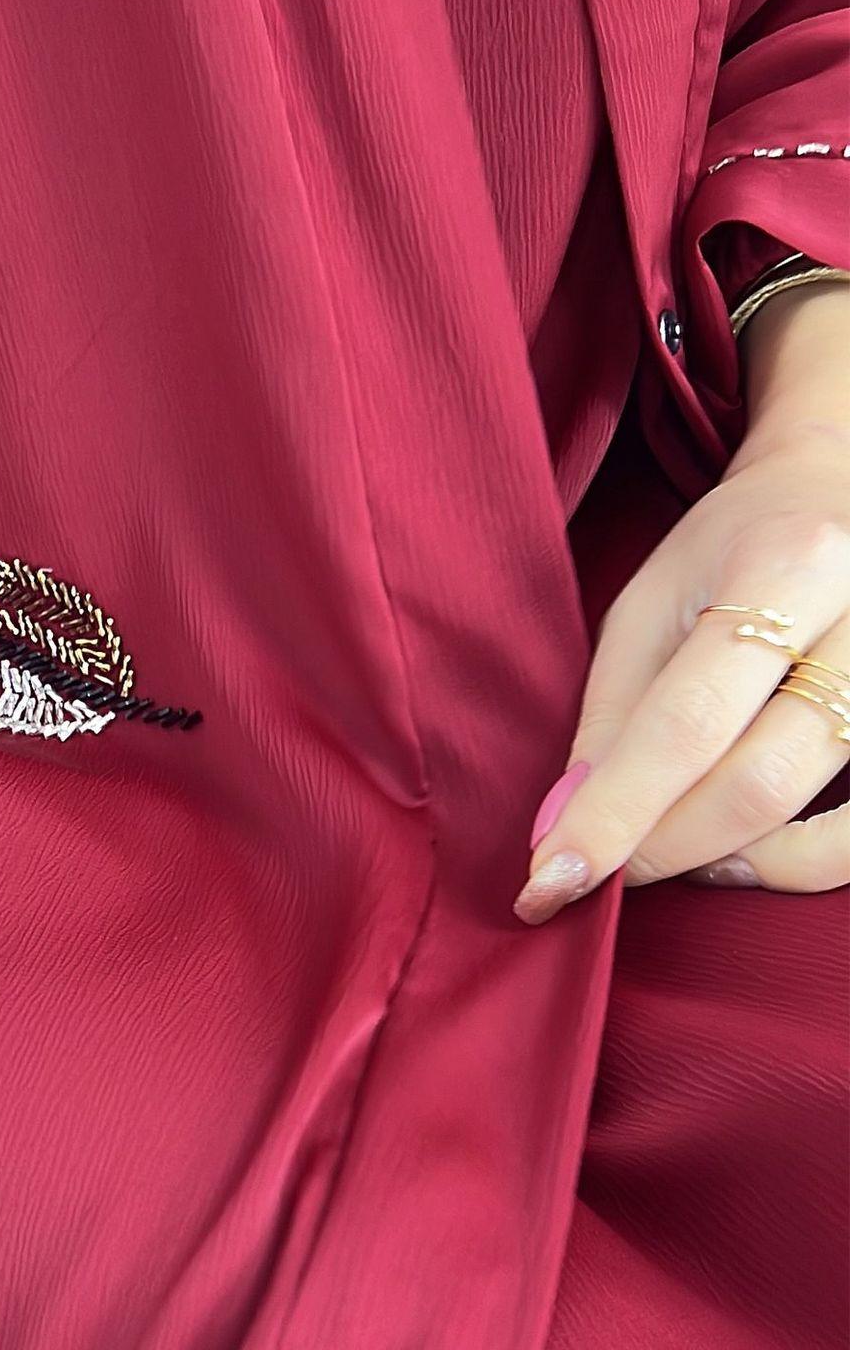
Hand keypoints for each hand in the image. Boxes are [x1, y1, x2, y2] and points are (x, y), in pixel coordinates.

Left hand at [516, 282, 849, 922]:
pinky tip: (743, 852)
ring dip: (730, 862)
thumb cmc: (735, 548)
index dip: (613, 812)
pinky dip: (803, 864)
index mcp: (784, 569)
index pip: (684, 721)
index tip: (549, 881)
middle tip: (596, 870)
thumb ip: (613, 711)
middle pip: (758, 778)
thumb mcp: (651, 599)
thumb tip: (565, 822)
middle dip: (662, 846)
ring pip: (834, 826)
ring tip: (666, 854)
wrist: (846, 488)